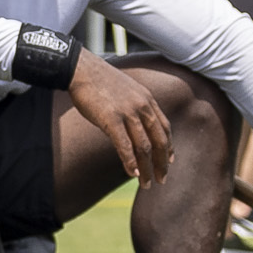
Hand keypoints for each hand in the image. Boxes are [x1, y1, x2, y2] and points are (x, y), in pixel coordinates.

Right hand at [67, 51, 171, 179]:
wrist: (82, 69)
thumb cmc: (100, 80)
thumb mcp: (127, 90)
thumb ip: (135, 106)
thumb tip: (136, 124)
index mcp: (147, 99)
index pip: (165, 127)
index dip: (169, 147)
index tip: (169, 162)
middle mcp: (142, 106)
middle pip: (159, 140)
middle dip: (162, 163)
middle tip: (162, 179)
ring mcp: (127, 112)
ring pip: (144, 146)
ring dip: (147, 168)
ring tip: (147, 183)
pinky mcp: (111, 118)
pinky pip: (125, 145)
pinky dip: (130, 162)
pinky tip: (132, 174)